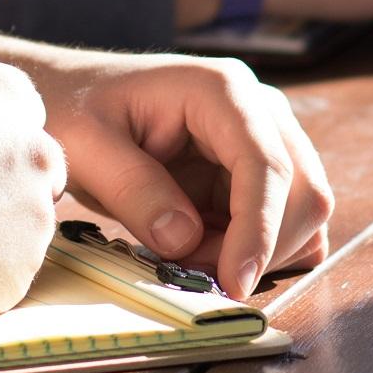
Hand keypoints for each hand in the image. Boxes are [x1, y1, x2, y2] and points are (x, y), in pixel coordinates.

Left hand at [0, 44, 334, 299]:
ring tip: (189, 256)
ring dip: (258, 252)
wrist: (69, 95)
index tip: (234, 282)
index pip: (266, 163)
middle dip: (261, 247)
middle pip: (303, 190)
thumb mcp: (86, 147)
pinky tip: (207, 251)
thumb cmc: (74, 108)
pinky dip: (257, 250)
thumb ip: (134, 190)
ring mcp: (263, 138)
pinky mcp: (255, 170)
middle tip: (197, 275)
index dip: (258, 229)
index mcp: (220, 90)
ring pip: (302, 211)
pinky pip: (283, 221)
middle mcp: (258, 109)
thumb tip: (184, 239)